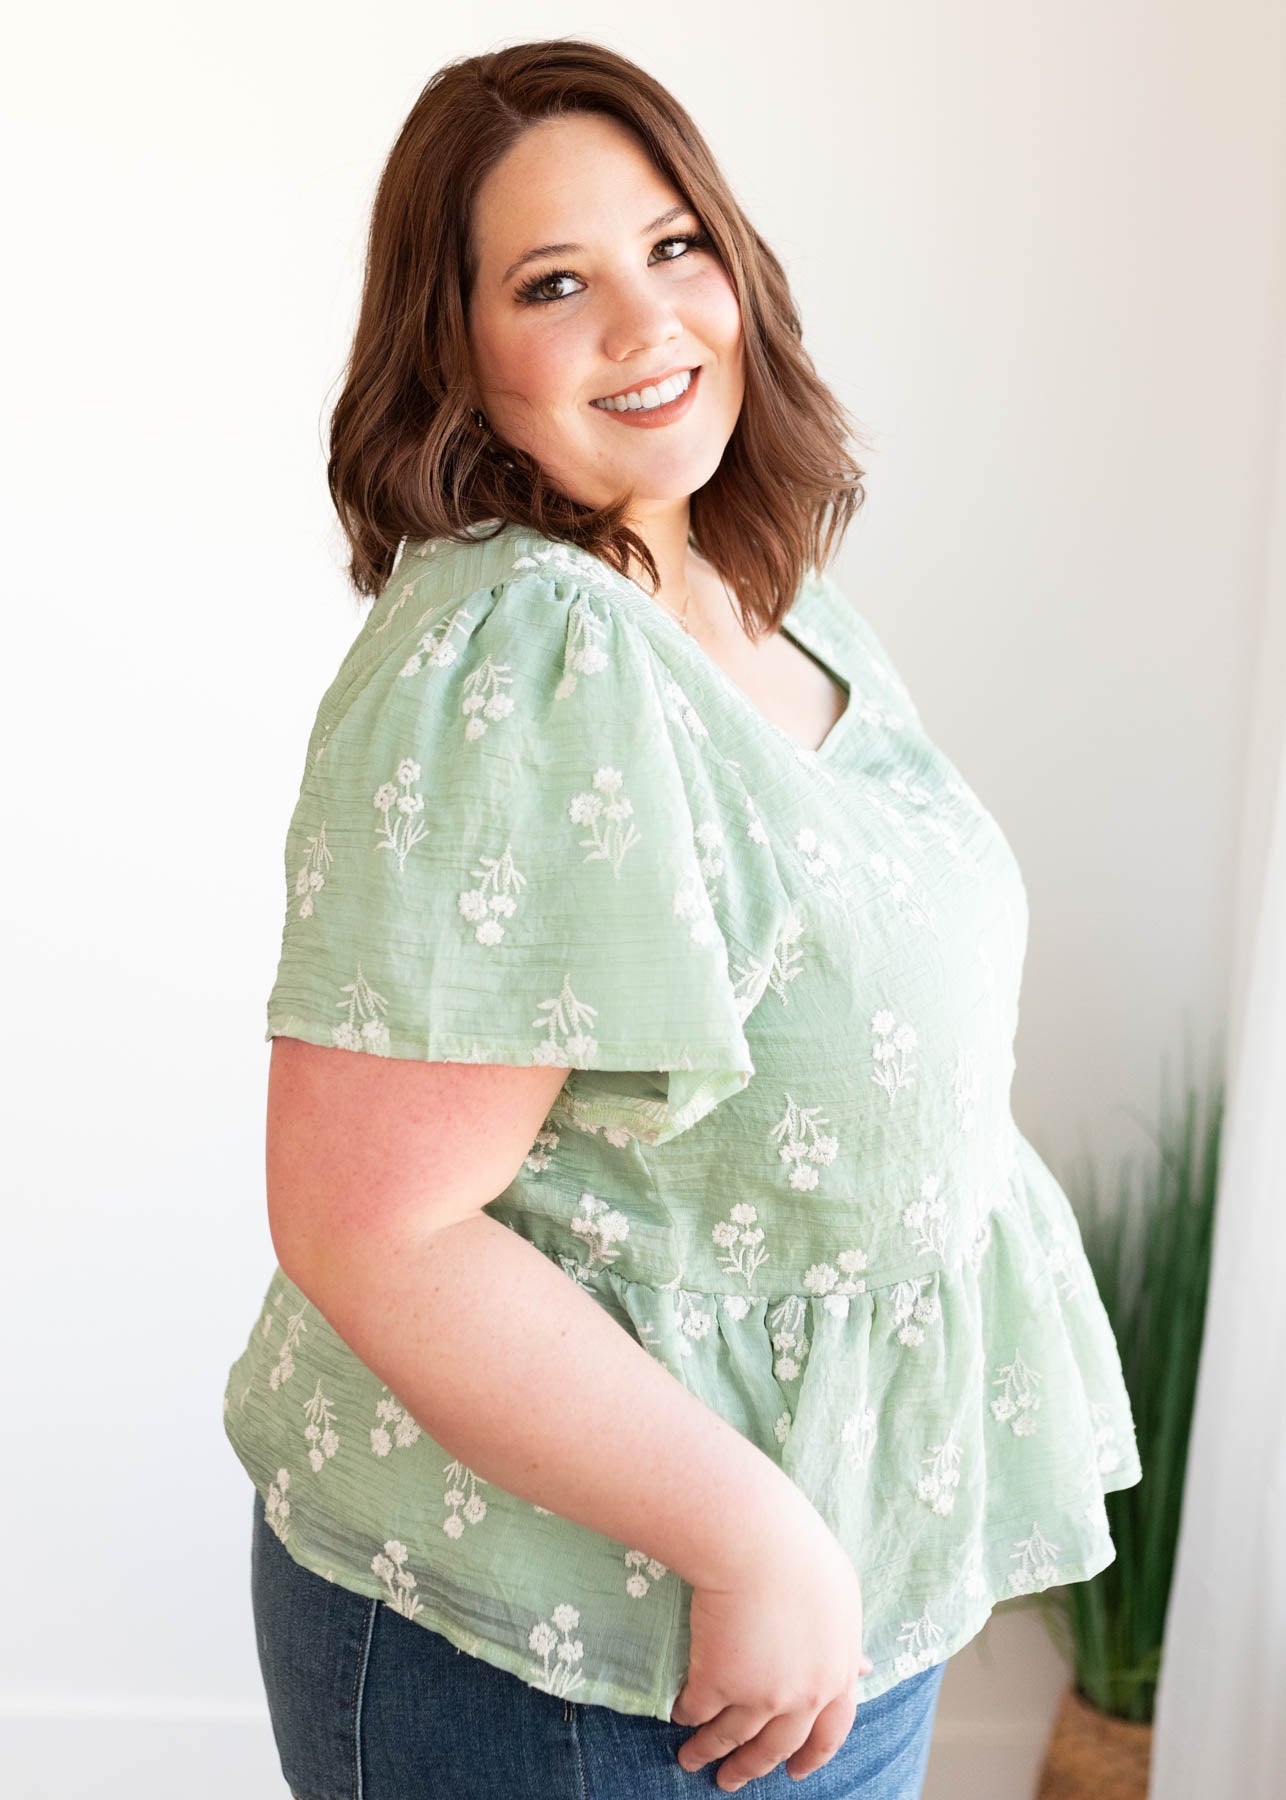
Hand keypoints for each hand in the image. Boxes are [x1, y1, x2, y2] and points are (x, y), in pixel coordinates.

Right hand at [669, 1511, 872, 1790]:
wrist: (755, 1539)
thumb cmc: (798, 1549)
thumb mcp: (840, 1594)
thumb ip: (845, 1639)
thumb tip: (864, 1668)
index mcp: (838, 1672)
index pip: (832, 1730)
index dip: (813, 1754)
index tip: (798, 1771)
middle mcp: (804, 1694)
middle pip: (778, 1746)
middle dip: (752, 1766)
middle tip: (732, 1780)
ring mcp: (761, 1695)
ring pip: (732, 1737)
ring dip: (709, 1751)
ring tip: (691, 1759)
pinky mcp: (718, 1684)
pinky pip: (698, 1710)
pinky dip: (685, 1714)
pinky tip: (677, 1713)